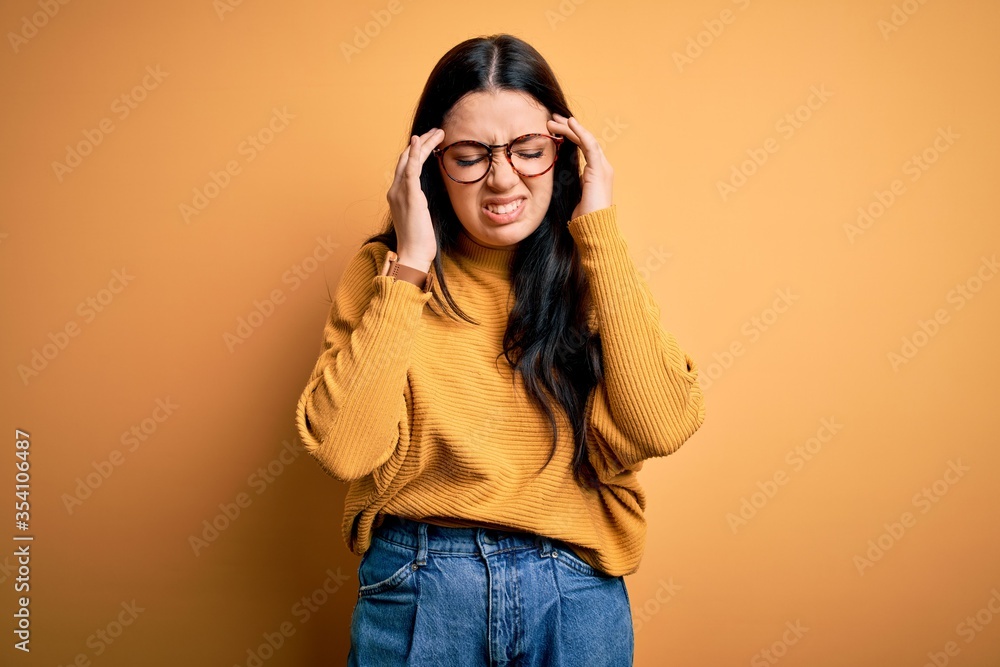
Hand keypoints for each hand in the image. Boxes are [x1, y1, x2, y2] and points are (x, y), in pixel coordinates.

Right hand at [386, 127, 444, 270]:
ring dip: (423, 144)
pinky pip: (410, 169)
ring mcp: (399, 192)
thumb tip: (432, 196)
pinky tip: (420, 141)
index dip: (417, 152)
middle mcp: (395, 190)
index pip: (406, 167)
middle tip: (437, 132)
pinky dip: (414, 153)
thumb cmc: (420, 240)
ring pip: (408, 160)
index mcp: (397, 195)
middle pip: (405, 159)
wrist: (413, 254)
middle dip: (422, 143)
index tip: (432, 142)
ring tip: (438, 133)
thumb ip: (423, 202)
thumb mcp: (422, 216)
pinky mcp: (408, 195)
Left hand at [546, 113, 613, 220]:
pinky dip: (580, 133)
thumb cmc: (583, 218)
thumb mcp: (573, 196)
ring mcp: (602, 168)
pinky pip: (590, 146)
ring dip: (569, 128)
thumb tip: (557, 178)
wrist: (594, 229)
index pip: (584, 147)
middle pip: (585, 140)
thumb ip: (570, 184)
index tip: (554, 128)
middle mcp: (602, 167)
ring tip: (552, 121)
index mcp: (596, 173)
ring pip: (586, 139)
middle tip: (551, 119)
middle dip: (568, 128)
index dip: (570, 135)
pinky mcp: (599, 170)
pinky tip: (570, 124)